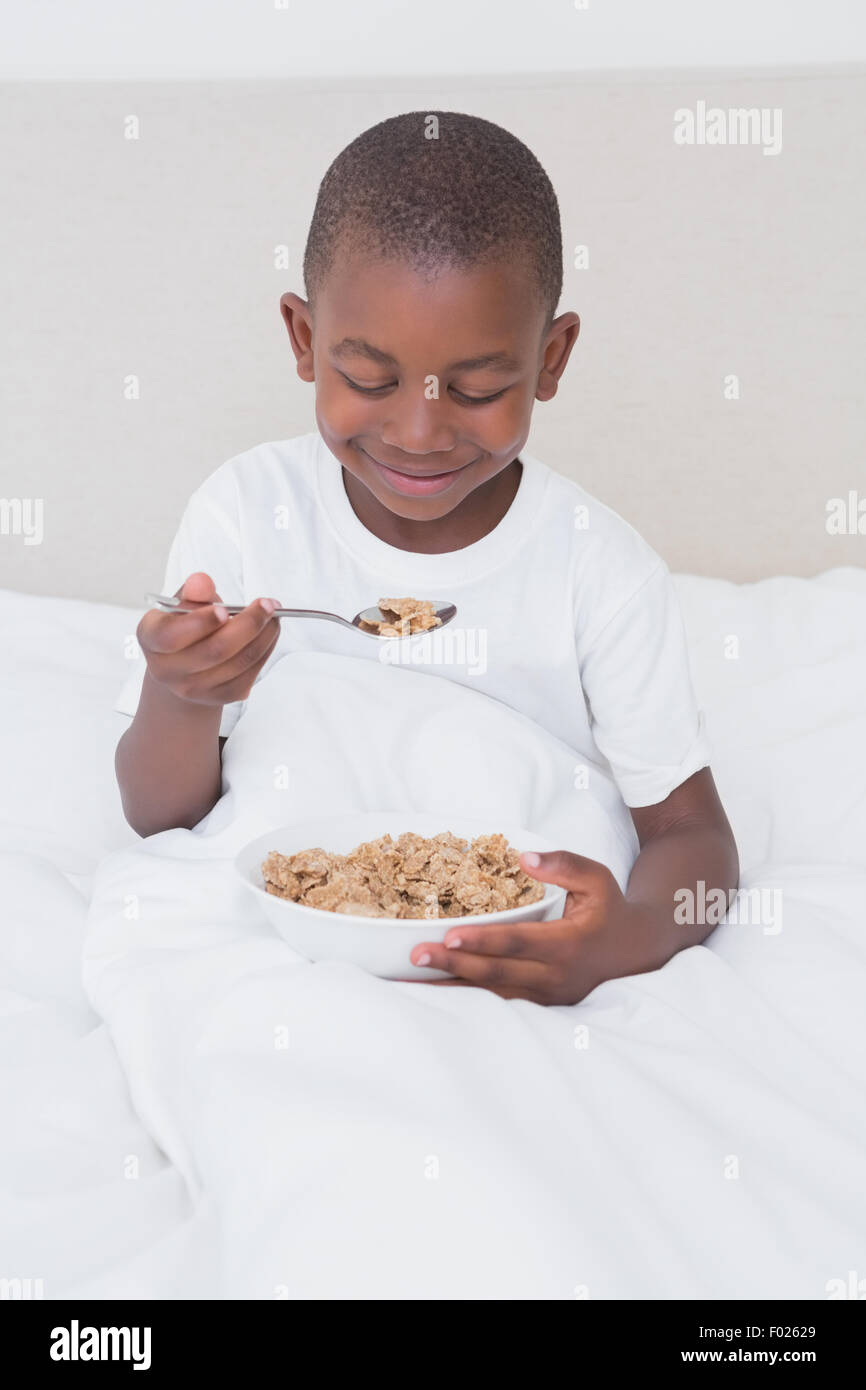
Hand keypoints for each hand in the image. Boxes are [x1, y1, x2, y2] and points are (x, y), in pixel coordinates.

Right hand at [137, 570, 282, 706]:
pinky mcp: (221, 696)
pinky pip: (250, 673)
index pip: (172, 636)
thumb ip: (193, 593)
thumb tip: (202, 581)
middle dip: (248, 624)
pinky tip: (270, 632)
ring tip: (274, 615)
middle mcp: (168, 670)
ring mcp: (195, 689)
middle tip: (268, 604)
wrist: (183, 667)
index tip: (224, 609)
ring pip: (239, 662)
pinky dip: (266, 650)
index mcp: (152, 640)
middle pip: (215, 651)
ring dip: (264, 636)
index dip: (200, 623)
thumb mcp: (181, 605)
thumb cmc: (184, 627)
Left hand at [409, 851, 662, 1005]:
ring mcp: (548, 996)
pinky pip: (500, 1004)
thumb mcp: (597, 878)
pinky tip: (438, 990)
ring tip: (414, 978)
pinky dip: (467, 998)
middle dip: (454, 964)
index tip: (449, 935)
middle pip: (497, 973)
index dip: (482, 941)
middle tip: (416, 956)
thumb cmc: (609, 909)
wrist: (634, 951)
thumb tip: (524, 857)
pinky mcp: (541, 1005)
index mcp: (568, 944)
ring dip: (453, 986)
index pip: (517, 942)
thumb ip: (564, 864)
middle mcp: (556, 976)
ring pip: (493, 996)